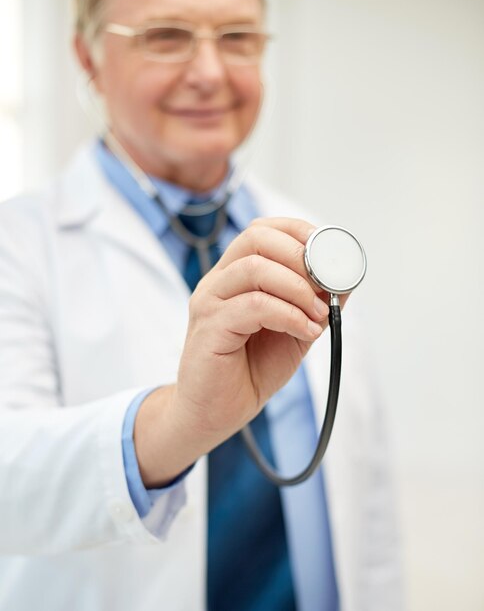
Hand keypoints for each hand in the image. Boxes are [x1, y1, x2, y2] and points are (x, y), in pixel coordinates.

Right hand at [135, 218, 347, 485]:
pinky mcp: (209, 328)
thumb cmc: (250, 370)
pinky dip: (289, 314)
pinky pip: (254, 306)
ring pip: (254, 268)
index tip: (329, 251)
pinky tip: (306, 331)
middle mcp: (217, 282)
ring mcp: (209, 302)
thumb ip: (313, 304)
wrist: (215, 414)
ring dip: (297, 287)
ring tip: (318, 313)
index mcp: (234, 276)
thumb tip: (345, 280)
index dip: (298, 231)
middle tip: (327, 282)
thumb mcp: (293, 331)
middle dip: (301, 255)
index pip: (261, 230)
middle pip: (256, 238)